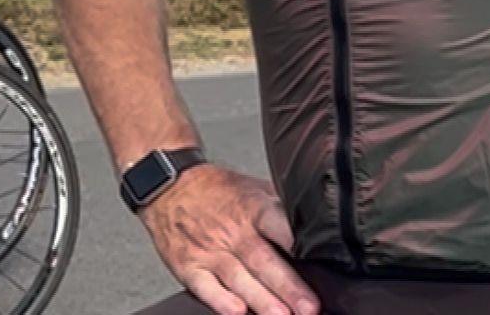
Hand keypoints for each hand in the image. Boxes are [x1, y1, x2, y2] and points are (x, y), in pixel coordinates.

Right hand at [139, 164, 317, 314]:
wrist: (170, 188)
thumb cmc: (217, 190)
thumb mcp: (255, 188)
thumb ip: (281, 209)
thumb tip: (315, 224)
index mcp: (253, 209)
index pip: (279, 226)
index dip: (299, 244)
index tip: (320, 262)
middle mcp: (233, 231)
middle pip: (263, 261)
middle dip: (288, 286)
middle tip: (308, 307)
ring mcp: (209, 251)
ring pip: (239, 278)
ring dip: (261, 300)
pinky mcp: (188, 267)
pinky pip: (205, 287)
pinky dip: (221, 301)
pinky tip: (237, 311)